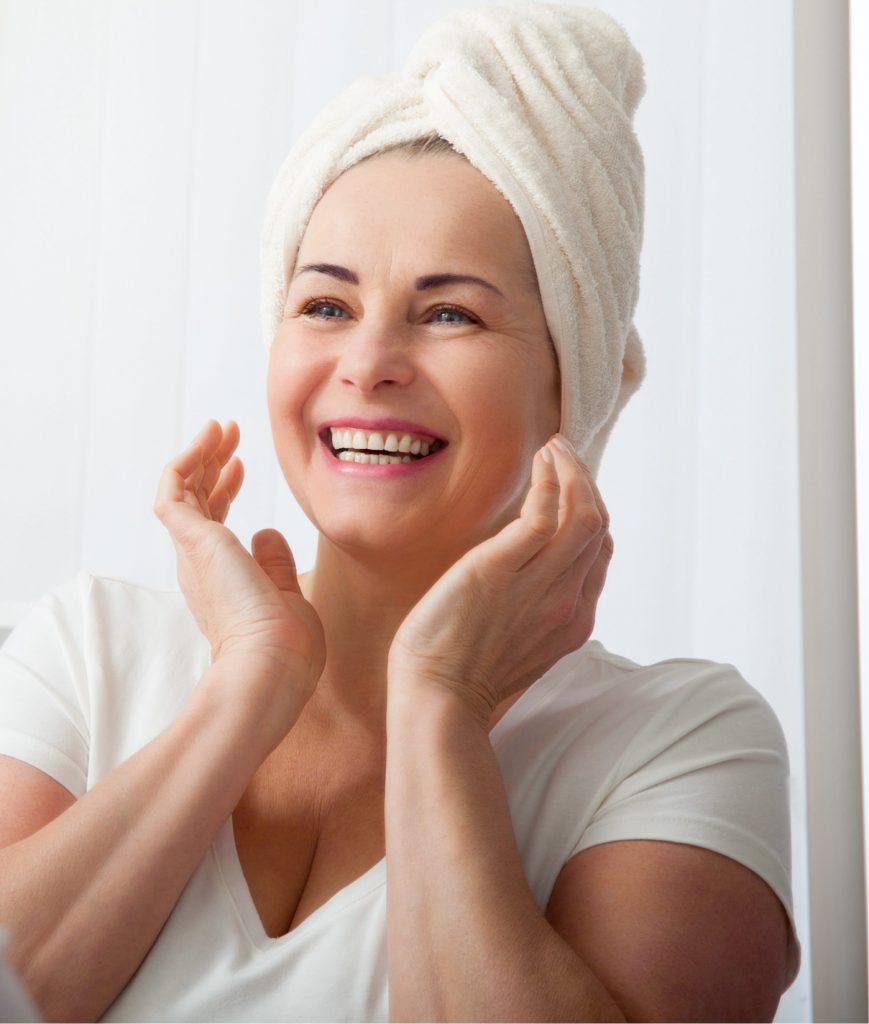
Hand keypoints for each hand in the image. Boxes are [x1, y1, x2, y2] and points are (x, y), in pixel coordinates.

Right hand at [154, 420, 325, 714]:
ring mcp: (193, 552)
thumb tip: (268, 533)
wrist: (270, 670)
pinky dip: (187, 459)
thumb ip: (275, 565)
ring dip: (200, 453)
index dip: (224, 490)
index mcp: (220, 579)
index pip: (213, 524)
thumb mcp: (287, 597)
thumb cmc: (285, 648)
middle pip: (195, 500)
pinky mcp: (192, 541)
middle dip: (210, 462)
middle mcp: (199, 564)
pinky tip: (210, 436)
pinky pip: (174, 488)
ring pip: (183, 489)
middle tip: (228, 432)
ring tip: (220, 425)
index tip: (241, 464)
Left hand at [388, 435, 612, 725]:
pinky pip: (545, 511)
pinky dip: (550, 478)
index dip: (589, 514)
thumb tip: (519, 571)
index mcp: (573, 622)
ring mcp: (542, 585)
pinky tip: (539, 461)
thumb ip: (531, 608)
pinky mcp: (504, 569)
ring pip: (583, 512)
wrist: (436, 700)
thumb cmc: (459, 675)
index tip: (569, 489)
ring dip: (573, 471)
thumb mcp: (515, 644)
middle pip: (598, 526)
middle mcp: (568, 601)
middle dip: (586, 483)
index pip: (598, 553)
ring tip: (555, 447)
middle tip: (565, 454)